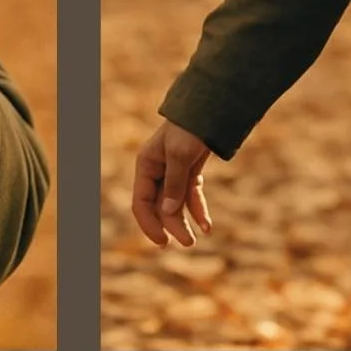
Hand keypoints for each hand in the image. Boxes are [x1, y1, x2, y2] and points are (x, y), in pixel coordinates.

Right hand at [132, 120, 215, 247]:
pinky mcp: (190, 171)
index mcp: (146, 165)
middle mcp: (157, 171)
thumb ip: (174, 184)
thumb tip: (168, 213)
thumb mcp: (180, 155)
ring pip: (175, 204)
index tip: (163, 241)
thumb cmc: (190, 128)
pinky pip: (191, 196)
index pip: (141, 202)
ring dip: (185, 221)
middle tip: (189, 242)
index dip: (149, 224)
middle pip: (159, 206)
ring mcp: (173, 172)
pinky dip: (198, 210)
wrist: (210, 108)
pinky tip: (207, 225)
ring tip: (198, 238)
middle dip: (172, 225)